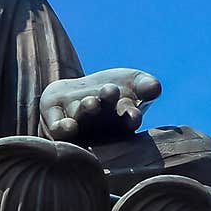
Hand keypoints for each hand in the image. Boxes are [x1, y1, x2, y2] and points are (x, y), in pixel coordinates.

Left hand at [40, 68, 161, 143]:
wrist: (77, 92)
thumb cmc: (112, 90)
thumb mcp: (133, 82)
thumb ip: (145, 85)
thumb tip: (155, 87)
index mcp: (121, 119)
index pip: (129, 120)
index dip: (131, 117)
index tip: (133, 113)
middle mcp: (99, 126)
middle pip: (104, 117)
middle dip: (107, 104)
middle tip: (110, 90)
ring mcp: (77, 124)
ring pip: (81, 119)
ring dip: (86, 111)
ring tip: (91, 102)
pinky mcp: (55, 121)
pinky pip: (58, 128)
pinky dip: (63, 128)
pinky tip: (68, 125)